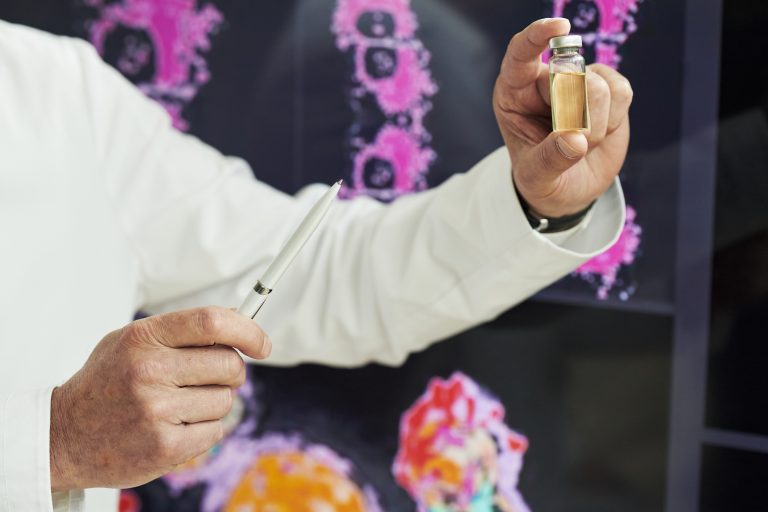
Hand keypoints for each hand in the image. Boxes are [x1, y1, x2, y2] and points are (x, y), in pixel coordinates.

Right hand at [50, 306, 270, 490]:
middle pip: (229, 364)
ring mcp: (157, 411)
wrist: (62, 435)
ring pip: (226, 400)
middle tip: (210, 378)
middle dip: (231, 371)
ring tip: (179, 405)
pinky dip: (204, 430)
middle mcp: (150, 371)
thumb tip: (239, 322)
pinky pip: (216, 431)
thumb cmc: (107, 383)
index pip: (213, 322)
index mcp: (144, 338)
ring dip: (213, 403)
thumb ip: (181, 331)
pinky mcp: (165, 446)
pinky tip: (175, 427)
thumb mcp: (132, 342)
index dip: (248, 331)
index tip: (261, 344)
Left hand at [493, 18, 633, 217]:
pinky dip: (614, 119)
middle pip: (570, 75)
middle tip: (569, 142)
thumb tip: (576, 139)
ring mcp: (578, 82)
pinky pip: (622, 91)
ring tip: (581, 143)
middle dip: (574, 115)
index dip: (537, 36)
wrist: (568, 191)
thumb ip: (550, 159)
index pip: (520, 53)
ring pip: (599, 85)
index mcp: (514, 93)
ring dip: (596, 124)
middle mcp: (544, 81)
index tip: (560, 28)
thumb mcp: (536, 177)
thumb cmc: (541, 179)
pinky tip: (600, 131)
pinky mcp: (608, 89)